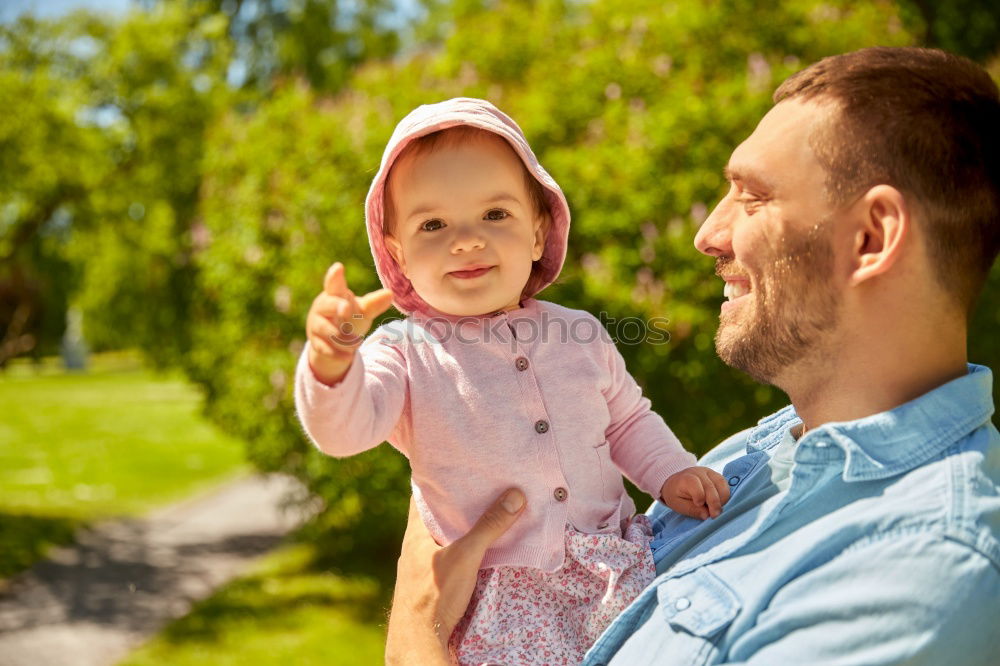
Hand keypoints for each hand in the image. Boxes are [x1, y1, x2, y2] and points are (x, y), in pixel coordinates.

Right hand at [305, 262, 393, 385]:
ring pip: (326, 330)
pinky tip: (347, 357)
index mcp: (334, 295)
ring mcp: (316, 325)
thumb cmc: (348, 318)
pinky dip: (337, 353)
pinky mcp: (315, 343)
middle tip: (347, 310)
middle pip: (326, 305)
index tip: (338, 267)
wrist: (332, 342)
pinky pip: (324, 348)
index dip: (335, 276)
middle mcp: (322, 308)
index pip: (334, 284)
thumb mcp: (362, 310)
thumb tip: (390, 294)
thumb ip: (374, 304)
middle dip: (337, 307)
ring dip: (342, 337)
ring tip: (356, 342)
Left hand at [385, 489, 525, 664]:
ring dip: (463, 527)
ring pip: (444, 537)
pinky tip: (482, 548)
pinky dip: (464, 548)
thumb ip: (489, 527)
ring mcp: (422, 565)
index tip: (460, 467)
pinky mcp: (433, 583)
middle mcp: (415, 545)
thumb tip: (515, 495)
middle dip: (458, 503)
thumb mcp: (465, 556)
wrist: (420, 641)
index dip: (438, 479)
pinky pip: (449, 555)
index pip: (422, 495)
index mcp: (415, 532)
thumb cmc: (435, 595)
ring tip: (489, 511)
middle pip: (436, 515)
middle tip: (484, 485)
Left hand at [660, 466, 730, 518]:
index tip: (699, 505)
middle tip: (714, 516)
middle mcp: (698, 472)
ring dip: (722, 499)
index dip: (699, 496)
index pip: (695, 484)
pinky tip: (719, 503)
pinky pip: (725, 484)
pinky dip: (725, 495)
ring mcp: (709, 472)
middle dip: (714, 503)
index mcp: (686, 478)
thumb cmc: (676, 495)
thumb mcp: (678, 505)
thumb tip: (707, 515)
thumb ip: (691, 510)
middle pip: (710, 486)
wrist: (676, 482)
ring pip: (721, 484)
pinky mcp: (716, 475)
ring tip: (716, 509)